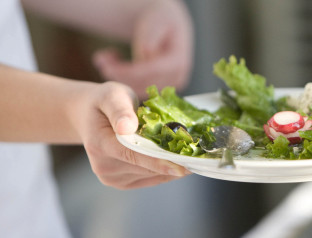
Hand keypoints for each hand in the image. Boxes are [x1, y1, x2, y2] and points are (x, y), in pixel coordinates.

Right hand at [72, 81, 189, 188]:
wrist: (89, 116)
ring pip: (152, 175)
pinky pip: (152, 179)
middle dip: (172, 160)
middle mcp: (104, 167)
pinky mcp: (122, 183)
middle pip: (147, 167)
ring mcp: (112, 178)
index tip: (183, 167)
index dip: (159, 162)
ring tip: (187, 151)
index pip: (134, 155)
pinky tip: (176, 158)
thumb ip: (120, 110)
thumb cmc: (104, 103)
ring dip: (172, 165)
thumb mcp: (112, 96)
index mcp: (100, 144)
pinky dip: (167, 170)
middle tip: (196, 151)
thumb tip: (127, 127)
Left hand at [93, 0, 191, 98]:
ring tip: (104, 58)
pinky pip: (138, 89)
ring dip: (118, 76)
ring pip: (138, 88)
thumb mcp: (157, 21)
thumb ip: (151, 37)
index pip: (150, 72)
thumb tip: (146, 54)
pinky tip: (114, 63)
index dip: (127, 71)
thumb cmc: (161, 20)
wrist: (168, 27)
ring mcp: (169, 85)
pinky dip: (123, 79)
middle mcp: (177, 77)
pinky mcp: (160, 88)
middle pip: (143, 83)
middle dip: (118, 73)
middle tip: (100, 59)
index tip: (106, 65)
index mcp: (178, 61)